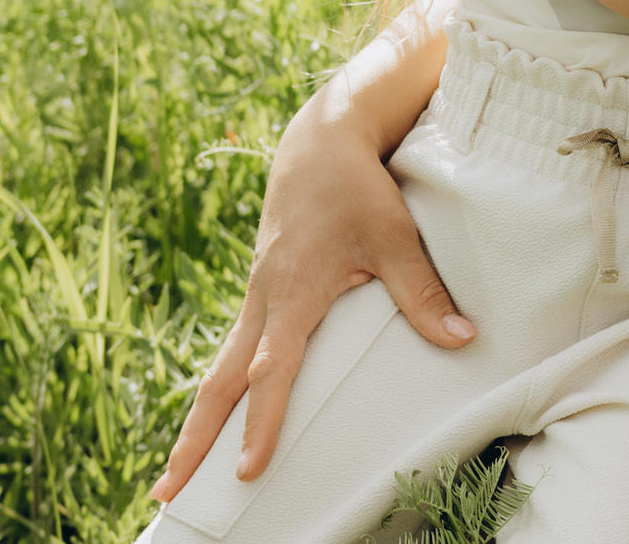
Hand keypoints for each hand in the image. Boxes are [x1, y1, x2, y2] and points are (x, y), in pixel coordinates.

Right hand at [150, 102, 473, 499]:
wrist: (321, 138)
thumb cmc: (358, 185)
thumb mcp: (395, 234)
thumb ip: (422, 291)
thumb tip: (461, 339)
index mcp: (292, 292)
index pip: (272, 372)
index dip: (261, 422)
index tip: (248, 469)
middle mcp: (263, 299)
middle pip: (221, 382)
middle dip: (194, 439)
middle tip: (166, 491)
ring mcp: (257, 294)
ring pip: (221, 366)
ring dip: (200, 417)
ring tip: (178, 468)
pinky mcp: (263, 287)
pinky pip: (235, 346)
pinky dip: (221, 385)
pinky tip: (220, 411)